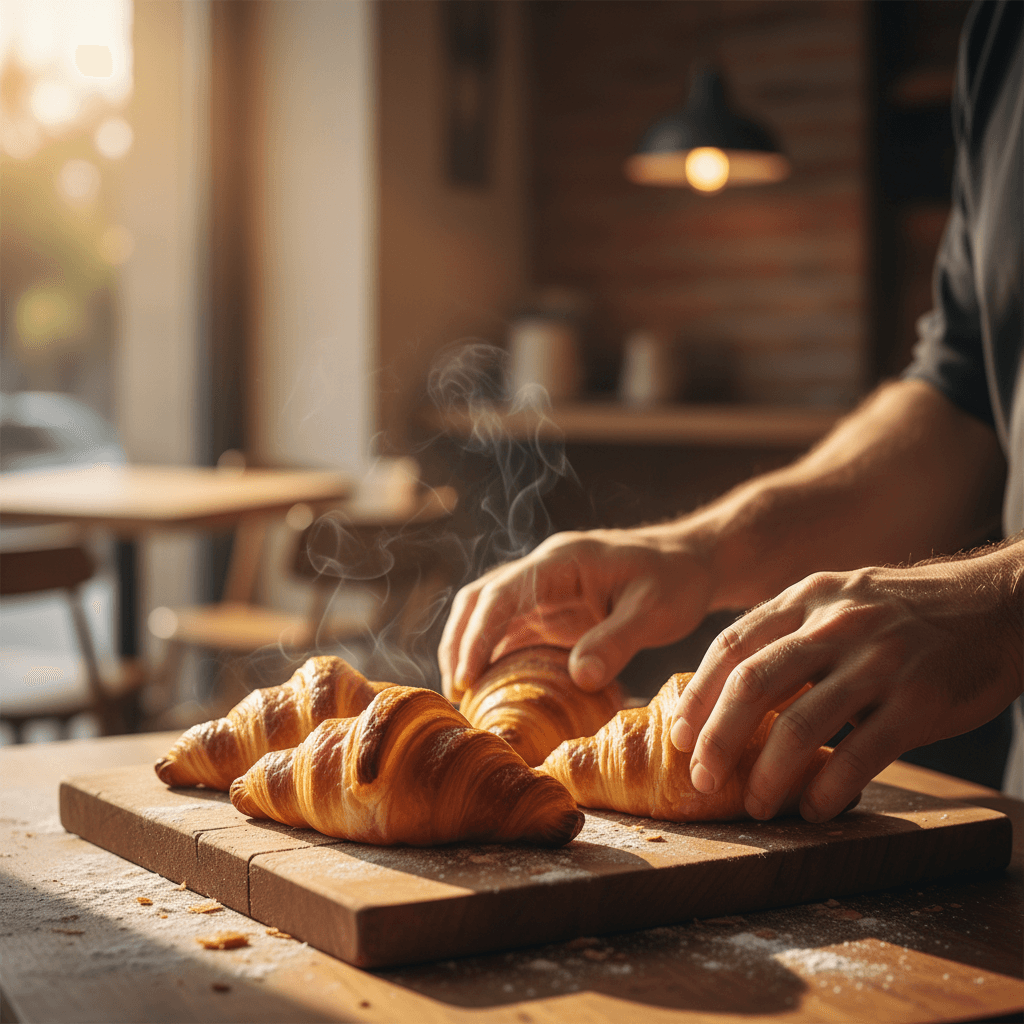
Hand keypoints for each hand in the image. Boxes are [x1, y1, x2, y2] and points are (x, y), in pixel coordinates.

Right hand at [439, 524, 715, 699]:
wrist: (691, 563)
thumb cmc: (676, 580)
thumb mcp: (654, 611)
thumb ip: (616, 641)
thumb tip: (580, 678)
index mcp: (561, 562)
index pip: (501, 594)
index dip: (476, 635)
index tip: (464, 676)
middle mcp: (543, 572)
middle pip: (480, 600)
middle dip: (458, 642)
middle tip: (455, 692)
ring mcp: (544, 592)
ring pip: (488, 614)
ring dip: (470, 649)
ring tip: (465, 696)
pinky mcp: (552, 612)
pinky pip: (511, 632)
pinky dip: (495, 657)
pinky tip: (494, 691)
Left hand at [669, 540, 1023, 822]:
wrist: (1000, 603)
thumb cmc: (906, 613)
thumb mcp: (840, 599)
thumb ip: (791, 633)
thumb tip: (730, 688)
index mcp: (806, 598)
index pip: (732, 647)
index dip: (698, 695)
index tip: (678, 735)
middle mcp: (835, 624)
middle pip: (752, 684)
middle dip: (716, 739)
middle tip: (700, 780)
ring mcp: (878, 660)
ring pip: (800, 724)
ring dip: (768, 775)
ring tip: (755, 804)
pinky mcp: (919, 700)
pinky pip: (860, 753)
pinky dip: (829, 788)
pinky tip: (814, 809)